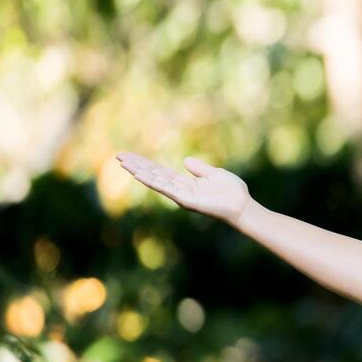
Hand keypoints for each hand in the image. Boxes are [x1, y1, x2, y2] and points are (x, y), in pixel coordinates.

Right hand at [115, 152, 251, 226]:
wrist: (242, 205)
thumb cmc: (232, 191)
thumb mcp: (214, 174)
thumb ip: (199, 169)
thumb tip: (185, 160)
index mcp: (186, 183)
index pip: (160, 172)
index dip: (146, 164)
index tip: (131, 156)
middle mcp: (180, 190)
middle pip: (153, 175)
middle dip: (137, 166)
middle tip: (119, 156)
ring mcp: (181, 195)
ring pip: (155, 181)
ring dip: (138, 171)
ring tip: (123, 162)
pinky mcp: (185, 200)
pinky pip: (165, 189)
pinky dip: (151, 181)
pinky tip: (138, 174)